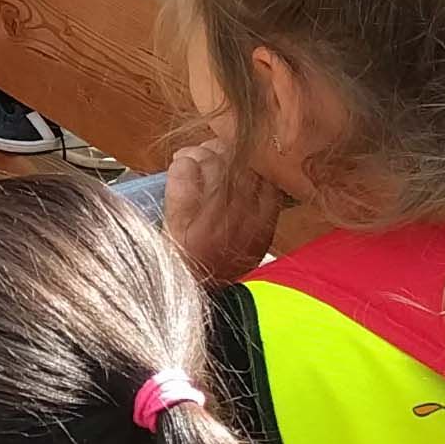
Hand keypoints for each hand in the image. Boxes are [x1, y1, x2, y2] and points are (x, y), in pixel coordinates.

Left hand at [164, 139, 285, 288]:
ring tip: (190, 159)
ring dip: (199, 153)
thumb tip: (249, 163)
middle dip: (222, 150)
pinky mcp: (183, 219)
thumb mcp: (252, 241)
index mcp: (264, 222)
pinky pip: (186, 172)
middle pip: (239, 161)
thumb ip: (258, 206)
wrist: (190, 294)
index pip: (266, 171)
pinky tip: (178, 167)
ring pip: (213, 161)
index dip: (249, 156)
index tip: (236, 155)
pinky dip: (181, 163)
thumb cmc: (216, 266)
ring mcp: (213, 219)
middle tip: (208, 153)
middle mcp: (243, 218)